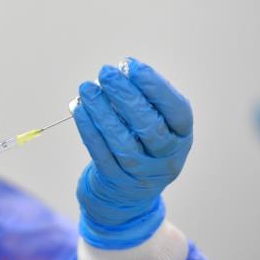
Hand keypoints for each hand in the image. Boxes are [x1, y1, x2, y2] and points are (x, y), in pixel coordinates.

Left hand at [71, 58, 192, 248]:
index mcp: (182, 136)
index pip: (176, 111)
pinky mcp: (116, 182)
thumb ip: (143, 98)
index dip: (155, 87)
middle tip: (105, 72)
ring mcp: (142, 174)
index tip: (130, 65)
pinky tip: (78, 108)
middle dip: (125, 96)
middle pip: (149, 127)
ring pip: (122, 142)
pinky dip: (88, 129)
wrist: (128, 194)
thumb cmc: (141, 142)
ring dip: (102, 111)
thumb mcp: (154, 122)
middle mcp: (167, 157)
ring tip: (87, 88)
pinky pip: (101, 154)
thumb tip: (121, 70)